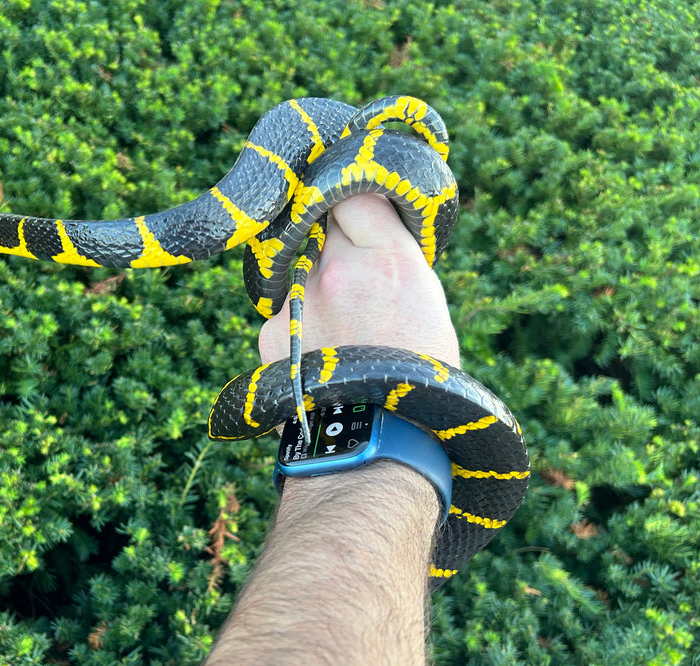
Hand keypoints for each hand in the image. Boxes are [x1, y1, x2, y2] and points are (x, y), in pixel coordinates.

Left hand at [257, 193, 459, 367]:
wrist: (378, 440)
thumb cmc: (418, 374)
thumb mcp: (428, 302)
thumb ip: (393, 255)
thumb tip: (368, 226)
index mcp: (388, 257)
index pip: (354, 191)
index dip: (354, 198)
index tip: (357, 206)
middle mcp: (337, 268)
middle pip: (321, 223)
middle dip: (332, 235)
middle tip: (351, 266)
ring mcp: (298, 299)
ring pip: (301, 268)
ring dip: (315, 281)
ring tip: (342, 324)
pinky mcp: (271, 330)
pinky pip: (285, 309)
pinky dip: (299, 322)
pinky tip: (322, 351)